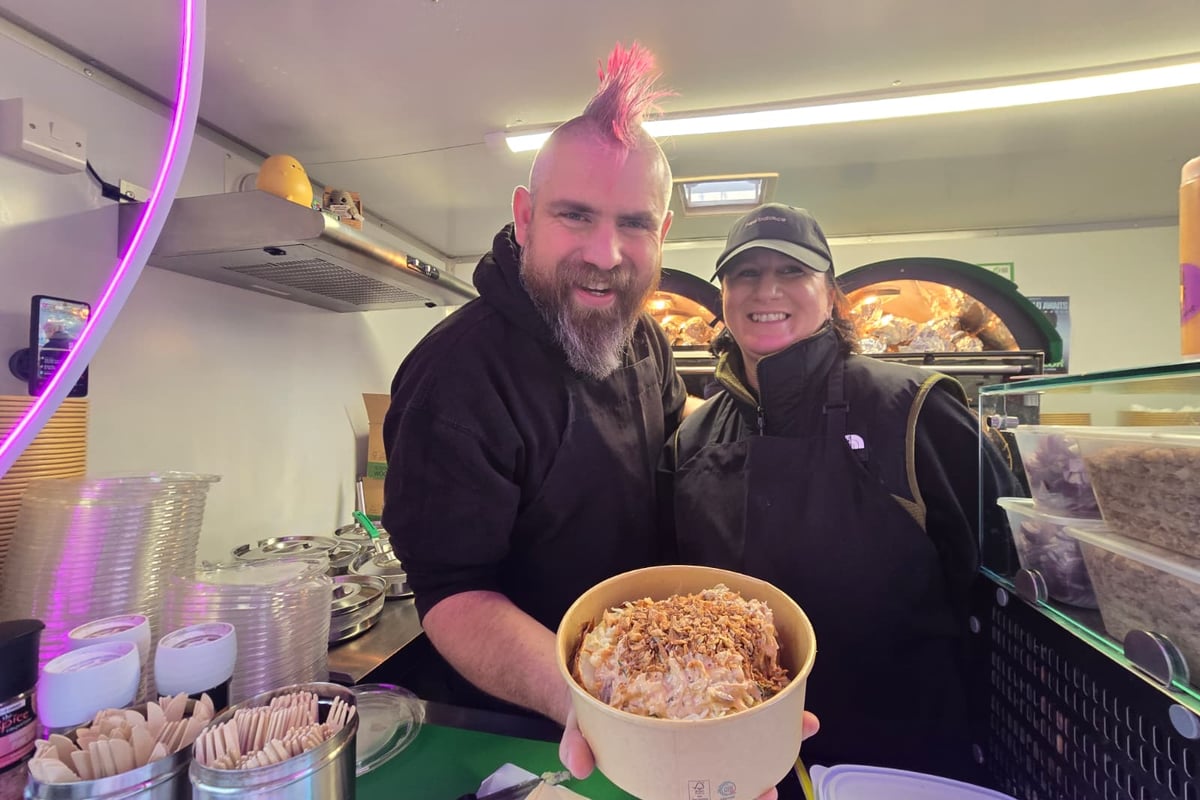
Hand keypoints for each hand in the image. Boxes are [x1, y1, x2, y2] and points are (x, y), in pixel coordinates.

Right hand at [559, 708, 820, 797]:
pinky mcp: (712, 684)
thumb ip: (580, 742)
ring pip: (748, 733)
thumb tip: (577, 766)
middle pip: (733, 769)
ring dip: (778, 733)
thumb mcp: (582, 721)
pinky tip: (793, 693)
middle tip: (772, 788)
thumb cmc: (595, 706)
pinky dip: (771, 693)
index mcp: (668, 762)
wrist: (595, 668)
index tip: (756, 797)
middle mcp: (693, 744)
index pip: (702, 789)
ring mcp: (706, 716)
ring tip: (805, 725)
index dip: (731, 796)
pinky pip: (745, 693)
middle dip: (759, 780)